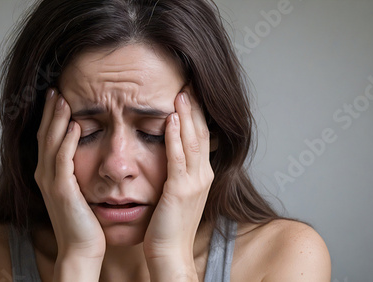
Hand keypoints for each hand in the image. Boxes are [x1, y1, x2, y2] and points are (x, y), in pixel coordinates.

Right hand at [34, 89, 105, 259]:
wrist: (81, 247)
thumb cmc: (82, 221)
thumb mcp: (76, 191)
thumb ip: (75, 171)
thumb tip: (84, 153)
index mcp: (49, 174)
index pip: (48, 138)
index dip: (51, 116)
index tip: (58, 96)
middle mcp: (45, 174)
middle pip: (45, 135)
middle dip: (50, 111)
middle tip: (55, 88)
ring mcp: (51, 182)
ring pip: (52, 142)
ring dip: (57, 119)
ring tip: (62, 98)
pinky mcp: (62, 190)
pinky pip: (63, 160)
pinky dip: (68, 141)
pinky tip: (75, 125)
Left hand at [143, 91, 213, 279]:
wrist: (170, 252)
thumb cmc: (170, 225)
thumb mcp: (179, 194)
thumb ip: (180, 173)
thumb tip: (174, 156)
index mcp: (202, 175)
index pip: (202, 136)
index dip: (197, 113)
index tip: (190, 93)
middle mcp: (202, 175)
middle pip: (201, 133)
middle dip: (195, 107)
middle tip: (189, 82)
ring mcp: (194, 182)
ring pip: (192, 140)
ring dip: (187, 115)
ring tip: (181, 92)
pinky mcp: (180, 190)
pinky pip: (177, 158)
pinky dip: (175, 136)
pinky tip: (172, 118)